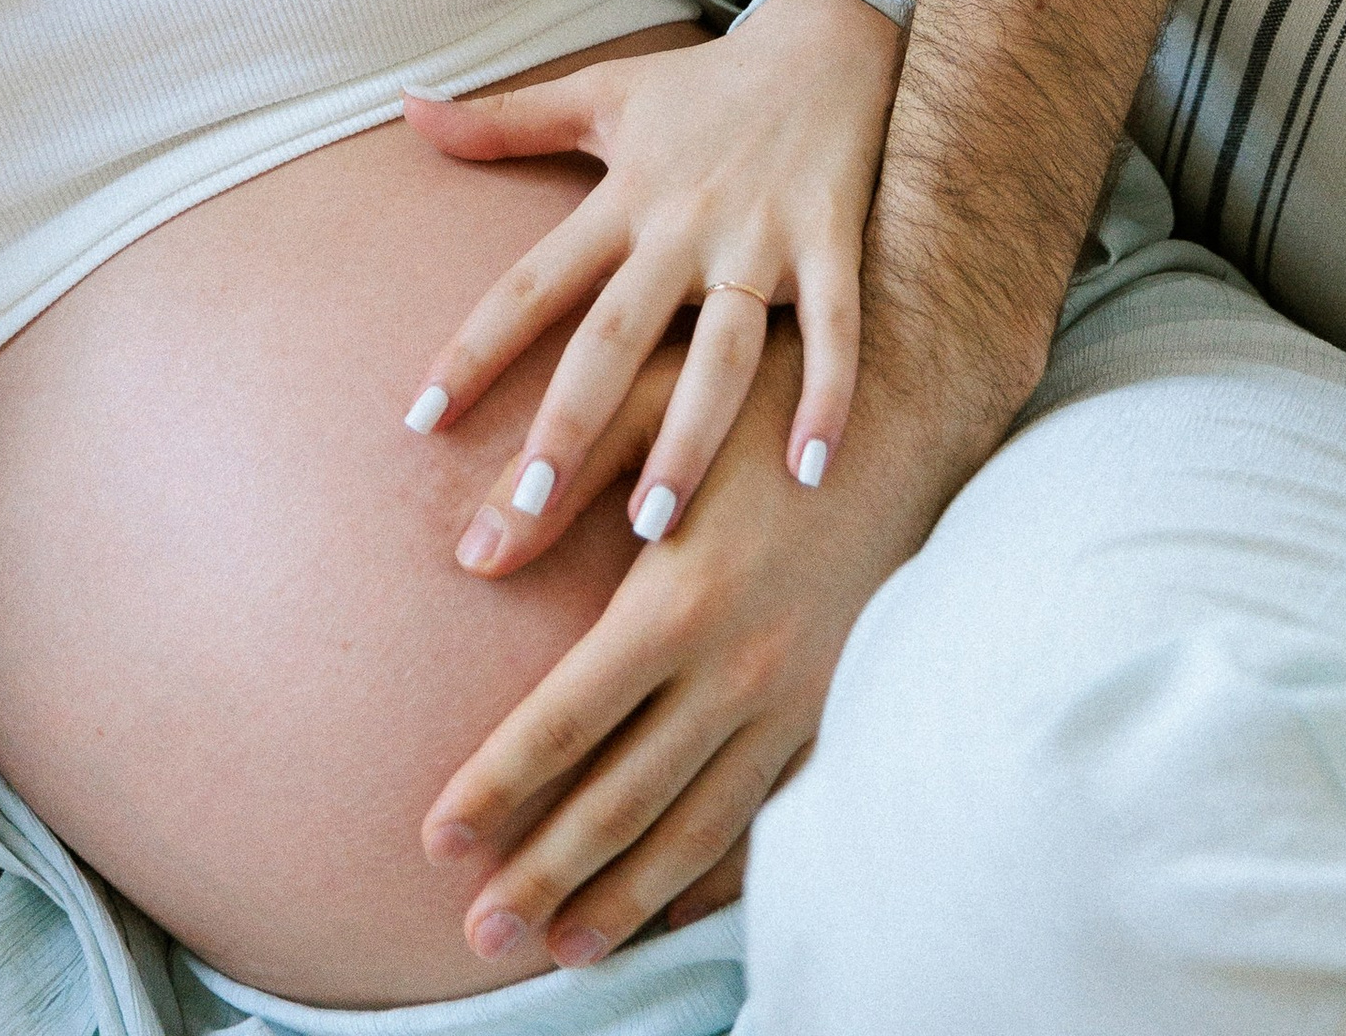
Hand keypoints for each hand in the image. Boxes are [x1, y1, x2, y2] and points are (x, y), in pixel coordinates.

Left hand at [401, 0, 898, 540]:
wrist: (829, 45)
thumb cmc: (703, 87)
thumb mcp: (600, 94)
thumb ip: (504, 120)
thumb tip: (406, 108)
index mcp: (623, 199)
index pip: (532, 283)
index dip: (475, 348)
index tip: (421, 418)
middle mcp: (684, 226)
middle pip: (617, 333)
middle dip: (574, 418)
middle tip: (530, 502)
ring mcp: (760, 240)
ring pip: (721, 351)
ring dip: (691, 436)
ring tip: (654, 525)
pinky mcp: (831, 245)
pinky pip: (833, 330)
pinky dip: (828, 395)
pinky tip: (810, 471)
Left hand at [423, 321, 948, 968]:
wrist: (910, 416)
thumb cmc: (758, 397)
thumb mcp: (652, 403)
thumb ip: (558, 471)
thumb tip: (470, 552)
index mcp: (679, 601)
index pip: (565, 722)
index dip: (496, 788)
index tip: (436, 841)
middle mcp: (735, 672)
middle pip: (621, 801)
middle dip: (545, 876)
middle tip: (480, 934)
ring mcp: (790, 703)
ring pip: (694, 831)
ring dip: (624, 898)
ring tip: (560, 948)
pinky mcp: (829, 712)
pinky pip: (766, 817)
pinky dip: (715, 878)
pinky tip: (669, 911)